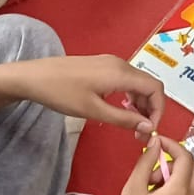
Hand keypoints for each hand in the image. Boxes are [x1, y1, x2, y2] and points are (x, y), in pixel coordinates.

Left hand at [9, 54, 166, 140]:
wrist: (34, 76)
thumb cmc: (62, 93)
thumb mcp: (93, 111)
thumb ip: (123, 118)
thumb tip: (149, 127)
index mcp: (121, 73)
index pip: (155, 88)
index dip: (159, 110)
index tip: (150, 130)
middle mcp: (121, 64)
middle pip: (149, 85)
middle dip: (150, 109)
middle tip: (140, 132)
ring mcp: (111, 63)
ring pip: (138, 82)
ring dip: (140, 103)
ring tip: (132, 124)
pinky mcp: (102, 65)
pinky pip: (126, 80)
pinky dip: (130, 95)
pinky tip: (120, 109)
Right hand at [92, 134, 193, 194]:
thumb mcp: (132, 190)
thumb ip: (147, 162)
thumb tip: (157, 142)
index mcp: (180, 193)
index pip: (186, 158)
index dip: (172, 146)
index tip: (157, 143)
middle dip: (176, 164)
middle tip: (151, 173)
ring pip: (191, 189)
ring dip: (175, 182)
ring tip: (149, 193)